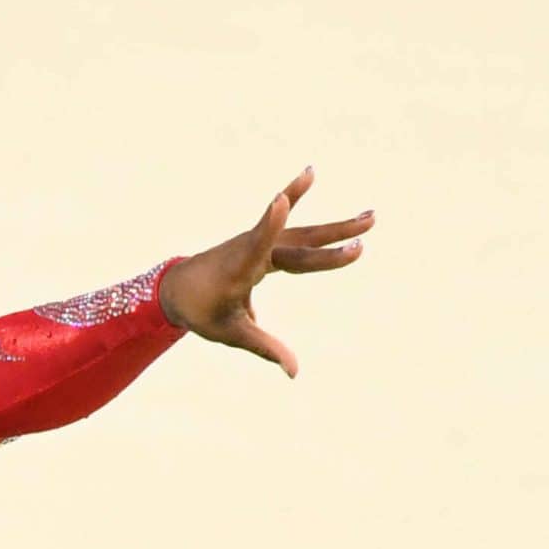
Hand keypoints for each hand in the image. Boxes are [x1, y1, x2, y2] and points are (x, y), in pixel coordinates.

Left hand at [157, 167, 372, 378]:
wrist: (178, 288)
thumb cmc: (201, 312)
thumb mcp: (231, 333)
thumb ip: (265, 347)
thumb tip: (295, 372)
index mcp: (240, 270)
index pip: (258, 246)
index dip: (268, 226)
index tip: (278, 200)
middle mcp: (251, 249)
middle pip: (300, 242)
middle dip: (335, 234)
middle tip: (370, 223)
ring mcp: (259, 242)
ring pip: (302, 234)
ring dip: (336, 228)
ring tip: (371, 217)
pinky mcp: (262, 242)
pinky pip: (288, 227)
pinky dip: (296, 200)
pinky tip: (309, 175)